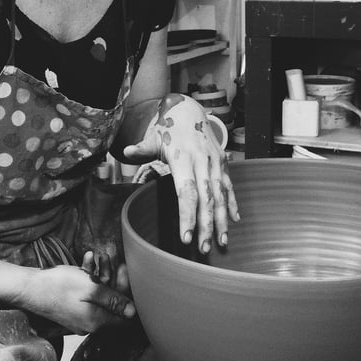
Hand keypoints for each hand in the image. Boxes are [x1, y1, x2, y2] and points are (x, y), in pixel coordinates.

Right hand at [17, 263, 134, 334]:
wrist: (28, 288)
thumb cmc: (58, 287)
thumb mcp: (91, 289)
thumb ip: (113, 300)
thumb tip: (133, 312)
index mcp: (96, 321)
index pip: (123, 315)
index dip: (128, 295)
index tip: (125, 274)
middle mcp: (89, 323)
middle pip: (110, 302)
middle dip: (113, 278)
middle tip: (111, 260)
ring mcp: (79, 317)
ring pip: (98, 295)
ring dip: (100, 275)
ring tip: (98, 257)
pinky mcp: (70, 309)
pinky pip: (85, 296)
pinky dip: (88, 279)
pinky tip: (86, 261)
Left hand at [123, 94, 238, 252]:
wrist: (190, 112)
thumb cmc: (169, 130)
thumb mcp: (154, 138)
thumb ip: (142, 149)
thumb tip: (126, 152)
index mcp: (182, 158)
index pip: (186, 192)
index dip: (187, 216)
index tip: (186, 238)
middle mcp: (202, 161)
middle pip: (206, 199)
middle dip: (206, 225)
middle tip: (204, 249)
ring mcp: (215, 162)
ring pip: (221, 195)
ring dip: (222, 220)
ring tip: (222, 242)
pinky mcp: (222, 163)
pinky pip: (229, 186)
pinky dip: (232, 203)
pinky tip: (235, 221)